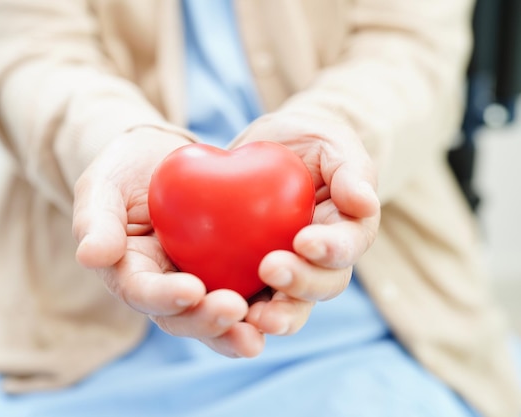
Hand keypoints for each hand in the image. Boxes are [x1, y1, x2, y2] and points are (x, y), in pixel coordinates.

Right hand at [72, 127, 265, 357]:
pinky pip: (246, 289)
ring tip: (264, 328)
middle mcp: (164, 288)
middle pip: (183, 317)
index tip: (191, 290)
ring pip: (216, 315)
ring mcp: (198, 282)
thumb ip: (95, 219)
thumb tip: (91, 256)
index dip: (164, 297)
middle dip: (207, 321)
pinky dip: (265, 301)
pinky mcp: (227, 271)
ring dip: (238, 328)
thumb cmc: (124, 170)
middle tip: (233, 311)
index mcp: (130, 274)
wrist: (160, 159)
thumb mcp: (101, 185)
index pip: (143, 293)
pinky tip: (287, 302)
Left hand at [230, 112, 380, 334]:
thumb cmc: (310, 143)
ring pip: (288, 306)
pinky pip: (247, 299)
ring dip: (274, 314)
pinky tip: (214, 307)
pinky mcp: (251, 276)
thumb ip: (350, 171)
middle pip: (320, 285)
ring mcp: (287, 272)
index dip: (331, 249)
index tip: (305, 241)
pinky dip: (236, 313)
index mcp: (345, 232)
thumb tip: (364, 202)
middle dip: (299, 283)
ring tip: (252, 315)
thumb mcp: (333, 144)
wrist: (273, 149)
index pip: (346, 247)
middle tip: (271, 269)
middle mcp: (320, 262)